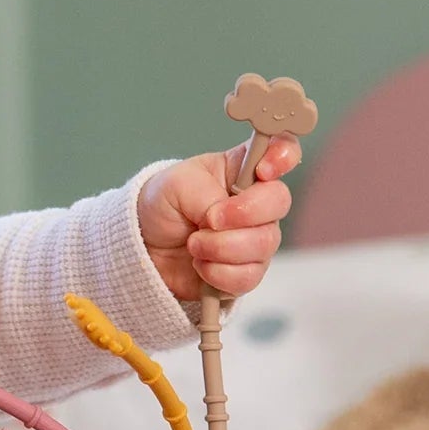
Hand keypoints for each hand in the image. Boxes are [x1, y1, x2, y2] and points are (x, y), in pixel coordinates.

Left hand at [137, 135, 300, 299]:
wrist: (145, 249)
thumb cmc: (162, 206)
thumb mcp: (175, 185)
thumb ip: (206, 194)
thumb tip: (223, 216)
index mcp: (241, 170)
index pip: (282, 151)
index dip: (283, 157)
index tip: (262, 171)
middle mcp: (257, 203)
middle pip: (280, 202)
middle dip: (242, 213)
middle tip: (208, 219)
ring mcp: (255, 239)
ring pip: (264, 244)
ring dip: (220, 247)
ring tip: (193, 243)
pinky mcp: (246, 272)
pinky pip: (248, 277)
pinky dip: (217, 273)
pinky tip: (200, 265)